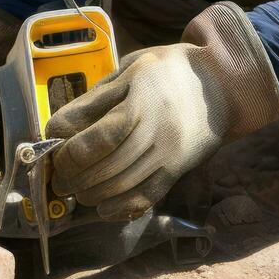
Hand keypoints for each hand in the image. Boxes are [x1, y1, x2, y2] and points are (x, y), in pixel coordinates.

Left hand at [47, 2, 278, 220]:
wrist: (222, 82)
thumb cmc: (168, 71)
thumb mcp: (129, 70)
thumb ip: (93, 100)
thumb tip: (56, 131)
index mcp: (140, 102)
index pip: (97, 139)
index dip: (70, 154)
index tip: (55, 155)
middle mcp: (157, 132)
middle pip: (107, 167)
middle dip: (76, 179)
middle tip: (61, 180)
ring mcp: (170, 154)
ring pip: (123, 187)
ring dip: (93, 196)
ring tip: (78, 192)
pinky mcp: (179, 170)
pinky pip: (146, 197)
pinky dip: (120, 208)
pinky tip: (103, 207)